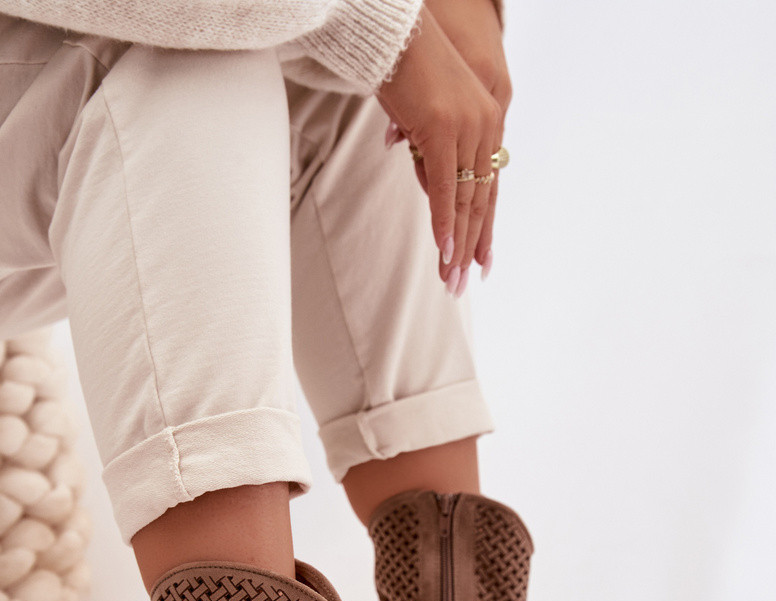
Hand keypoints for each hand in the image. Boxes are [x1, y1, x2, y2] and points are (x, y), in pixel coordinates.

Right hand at [376, 8, 502, 290]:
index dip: (484, 229)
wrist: (395, 32)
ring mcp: (467, 128)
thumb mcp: (423, 115)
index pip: (488, 187)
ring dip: (456, 244)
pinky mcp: (444, 131)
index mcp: (486, 122)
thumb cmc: (405, 68)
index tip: (480, 264)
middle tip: (461, 285)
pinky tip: (444, 249)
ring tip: (450, 279)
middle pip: (480, 200)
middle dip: (470, 247)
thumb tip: (420, 169)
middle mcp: (485, 126)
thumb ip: (429, 148)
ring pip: (465, 200)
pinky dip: (444, 221)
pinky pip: (446, 187)